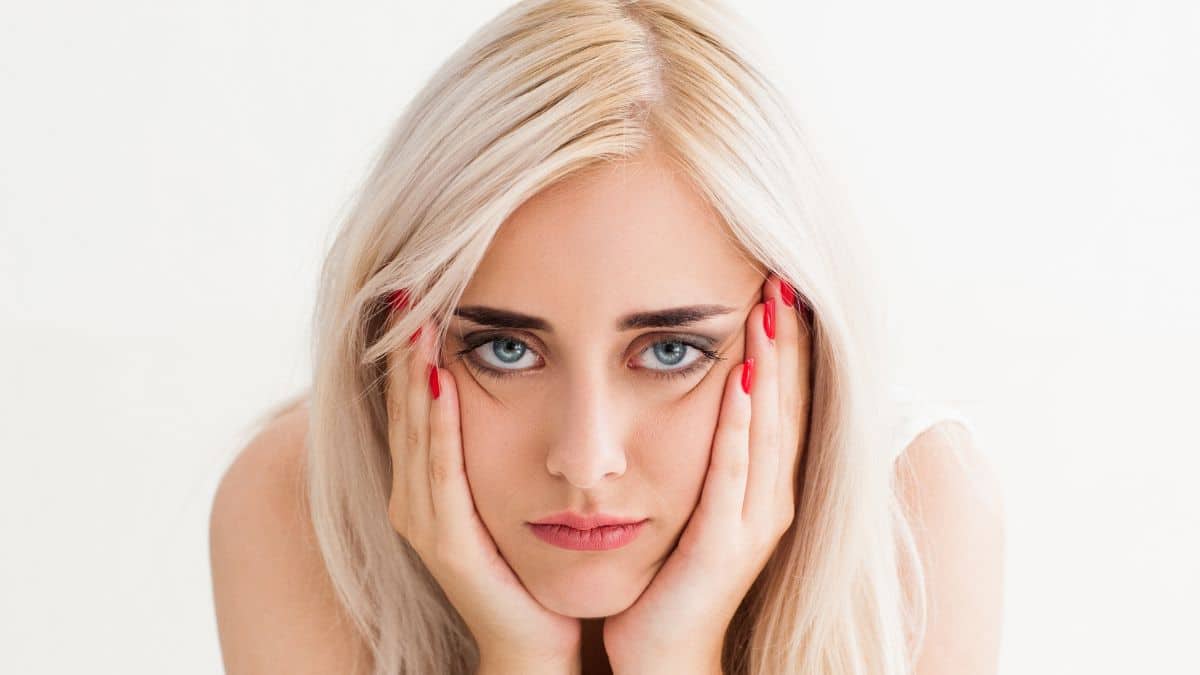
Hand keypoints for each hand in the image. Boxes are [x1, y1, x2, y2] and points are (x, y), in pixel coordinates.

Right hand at [385, 309, 581, 673]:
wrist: (538, 640)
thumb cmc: (529, 560)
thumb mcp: (509, 486)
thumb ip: (499, 439)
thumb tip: (507, 374)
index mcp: (427, 480)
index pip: (413, 398)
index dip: (410, 345)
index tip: (416, 287)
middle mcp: (413, 496)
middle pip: (404, 405)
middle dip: (402, 344)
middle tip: (402, 282)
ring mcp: (424, 520)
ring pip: (416, 430)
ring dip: (413, 371)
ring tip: (415, 316)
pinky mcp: (448, 543)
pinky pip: (442, 472)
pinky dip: (438, 425)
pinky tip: (440, 381)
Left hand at [602, 273, 807, 673]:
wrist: (660, 654)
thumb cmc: (670, 573)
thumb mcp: (692, 499)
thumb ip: (703, 450)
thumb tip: (697, 387)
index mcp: (764, 486)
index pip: (781, 400)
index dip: (786, 344)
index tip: (779, 286)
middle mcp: (771, 499)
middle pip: (787, 404)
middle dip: (786, 339)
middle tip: (783, 275)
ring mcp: (753, 523)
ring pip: (769, 429)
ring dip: (771, 367)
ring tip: (769, 309)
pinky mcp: (723, 545)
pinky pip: (733, 474)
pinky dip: (739, 425)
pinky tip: (738, 381)